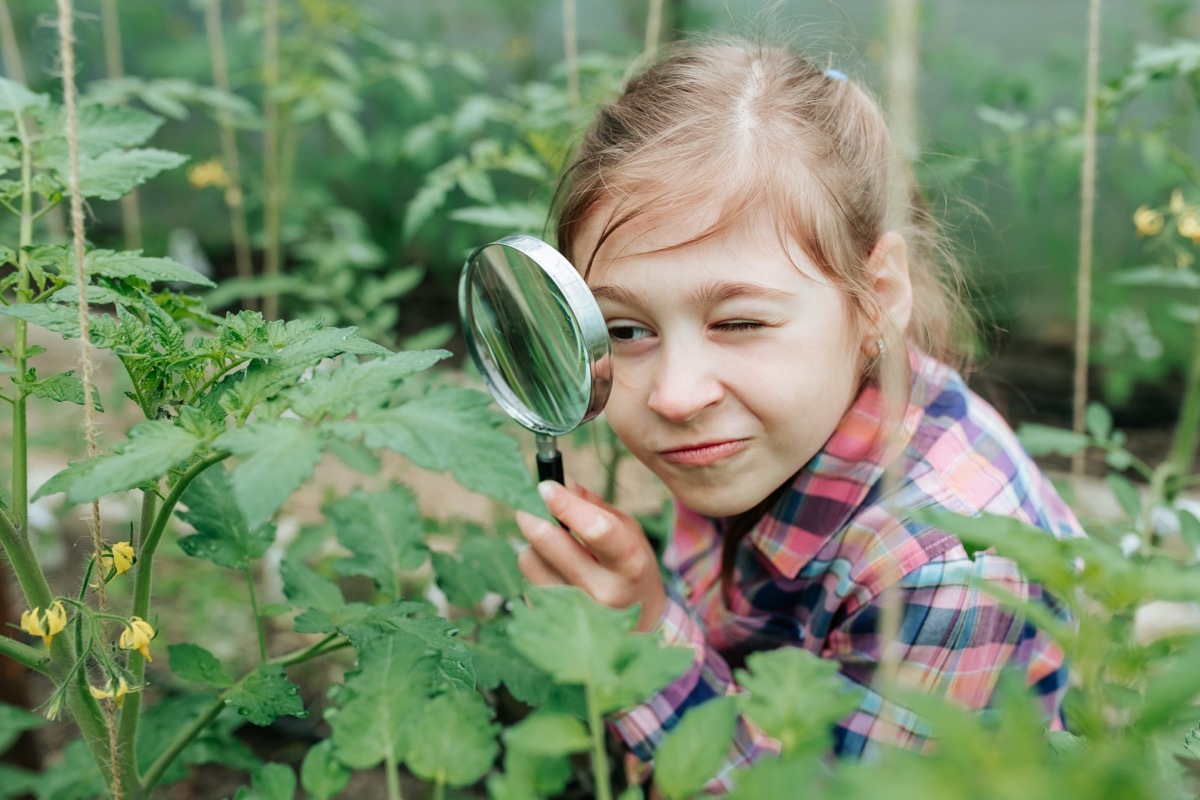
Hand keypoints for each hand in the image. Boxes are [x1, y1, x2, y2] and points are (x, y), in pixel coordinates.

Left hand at [515, 480, 665, 631]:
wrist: (638, 623)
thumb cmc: (630, 568)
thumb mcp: (627, 532)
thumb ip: (592, 505)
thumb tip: (558, 479)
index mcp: (630, 564)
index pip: (595, 529)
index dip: (565, 503)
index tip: (546, 486)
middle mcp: (603, 592)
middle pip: (547, 542)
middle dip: (533, 515)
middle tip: (532, 507)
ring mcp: (575, 611)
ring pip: (529, 559)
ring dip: (534, 545)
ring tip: (555, 549)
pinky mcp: (551, 619)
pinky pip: (526, 579)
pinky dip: (535, 567)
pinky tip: (554, 572)